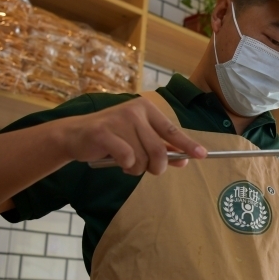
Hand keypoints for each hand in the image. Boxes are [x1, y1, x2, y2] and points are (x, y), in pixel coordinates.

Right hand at [55, 97, 205, 174]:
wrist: (76, 135)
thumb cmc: (112, 137)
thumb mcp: (138, 139)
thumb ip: (161, 148)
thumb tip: (184, 160)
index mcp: (146, 109)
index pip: (171, 130)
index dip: (187, 144)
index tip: (202, 155)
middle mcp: (134, 110)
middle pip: (158, 149)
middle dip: (157, 166)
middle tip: (150, 170)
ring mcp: (119, 119)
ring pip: (142, 157)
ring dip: (137, 168)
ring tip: (127, 164)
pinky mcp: (104, 131)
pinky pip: (127, 157)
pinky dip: (125, 165)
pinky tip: (118, 162)